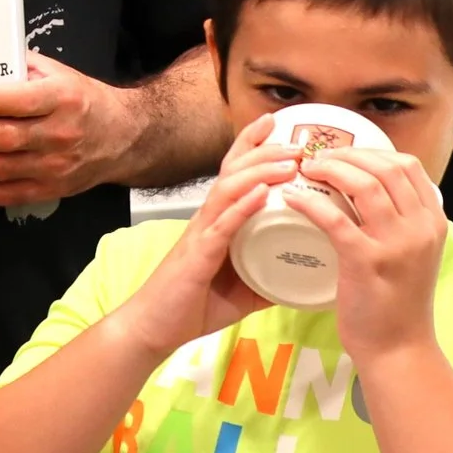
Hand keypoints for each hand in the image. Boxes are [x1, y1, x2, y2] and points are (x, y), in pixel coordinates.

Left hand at [0, 54, 136, 205]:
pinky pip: (5, 195)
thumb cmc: (82, 99)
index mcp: (63, 99)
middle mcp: (60, 134)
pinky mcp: (49, 190)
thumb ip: (18, 67)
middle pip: (3, 139)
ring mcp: (54, 167)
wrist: (123, 138)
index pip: (21, 101)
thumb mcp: (59, 73)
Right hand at [109, 115, 304, 354]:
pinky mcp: (197, 254)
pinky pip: (222, 225)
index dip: (251, 146)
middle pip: (234, 172)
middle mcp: (207, 219)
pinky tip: (261, 193)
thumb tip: (299, 279)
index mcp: (216, 222)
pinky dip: (242, 206)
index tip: (275, 124)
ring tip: (288, 161)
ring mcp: (201, 234)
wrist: (153, 329)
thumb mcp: (240, 291)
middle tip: (296, 141)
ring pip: (228, 190)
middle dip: (264, 151)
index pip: (233, 173)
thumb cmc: (191, 306)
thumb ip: (265, 279)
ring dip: (259, 171)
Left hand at [281, 147, 447, 363]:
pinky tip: (291, 198)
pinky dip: (309, 202)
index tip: (345, 152)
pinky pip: (334, 218)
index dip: (373, 151)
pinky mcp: (366, 262)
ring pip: (363, 184)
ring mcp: (396, 244)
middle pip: (385, 167)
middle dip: (347, 154)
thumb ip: (400, 222)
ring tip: (305, 170)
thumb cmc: (397, 302)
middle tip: (317, 157)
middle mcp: (420, 227)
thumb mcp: (412, 253)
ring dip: (329, 169)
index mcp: (433, 222)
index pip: (408, 166)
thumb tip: (369, 189)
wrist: (398, 349)